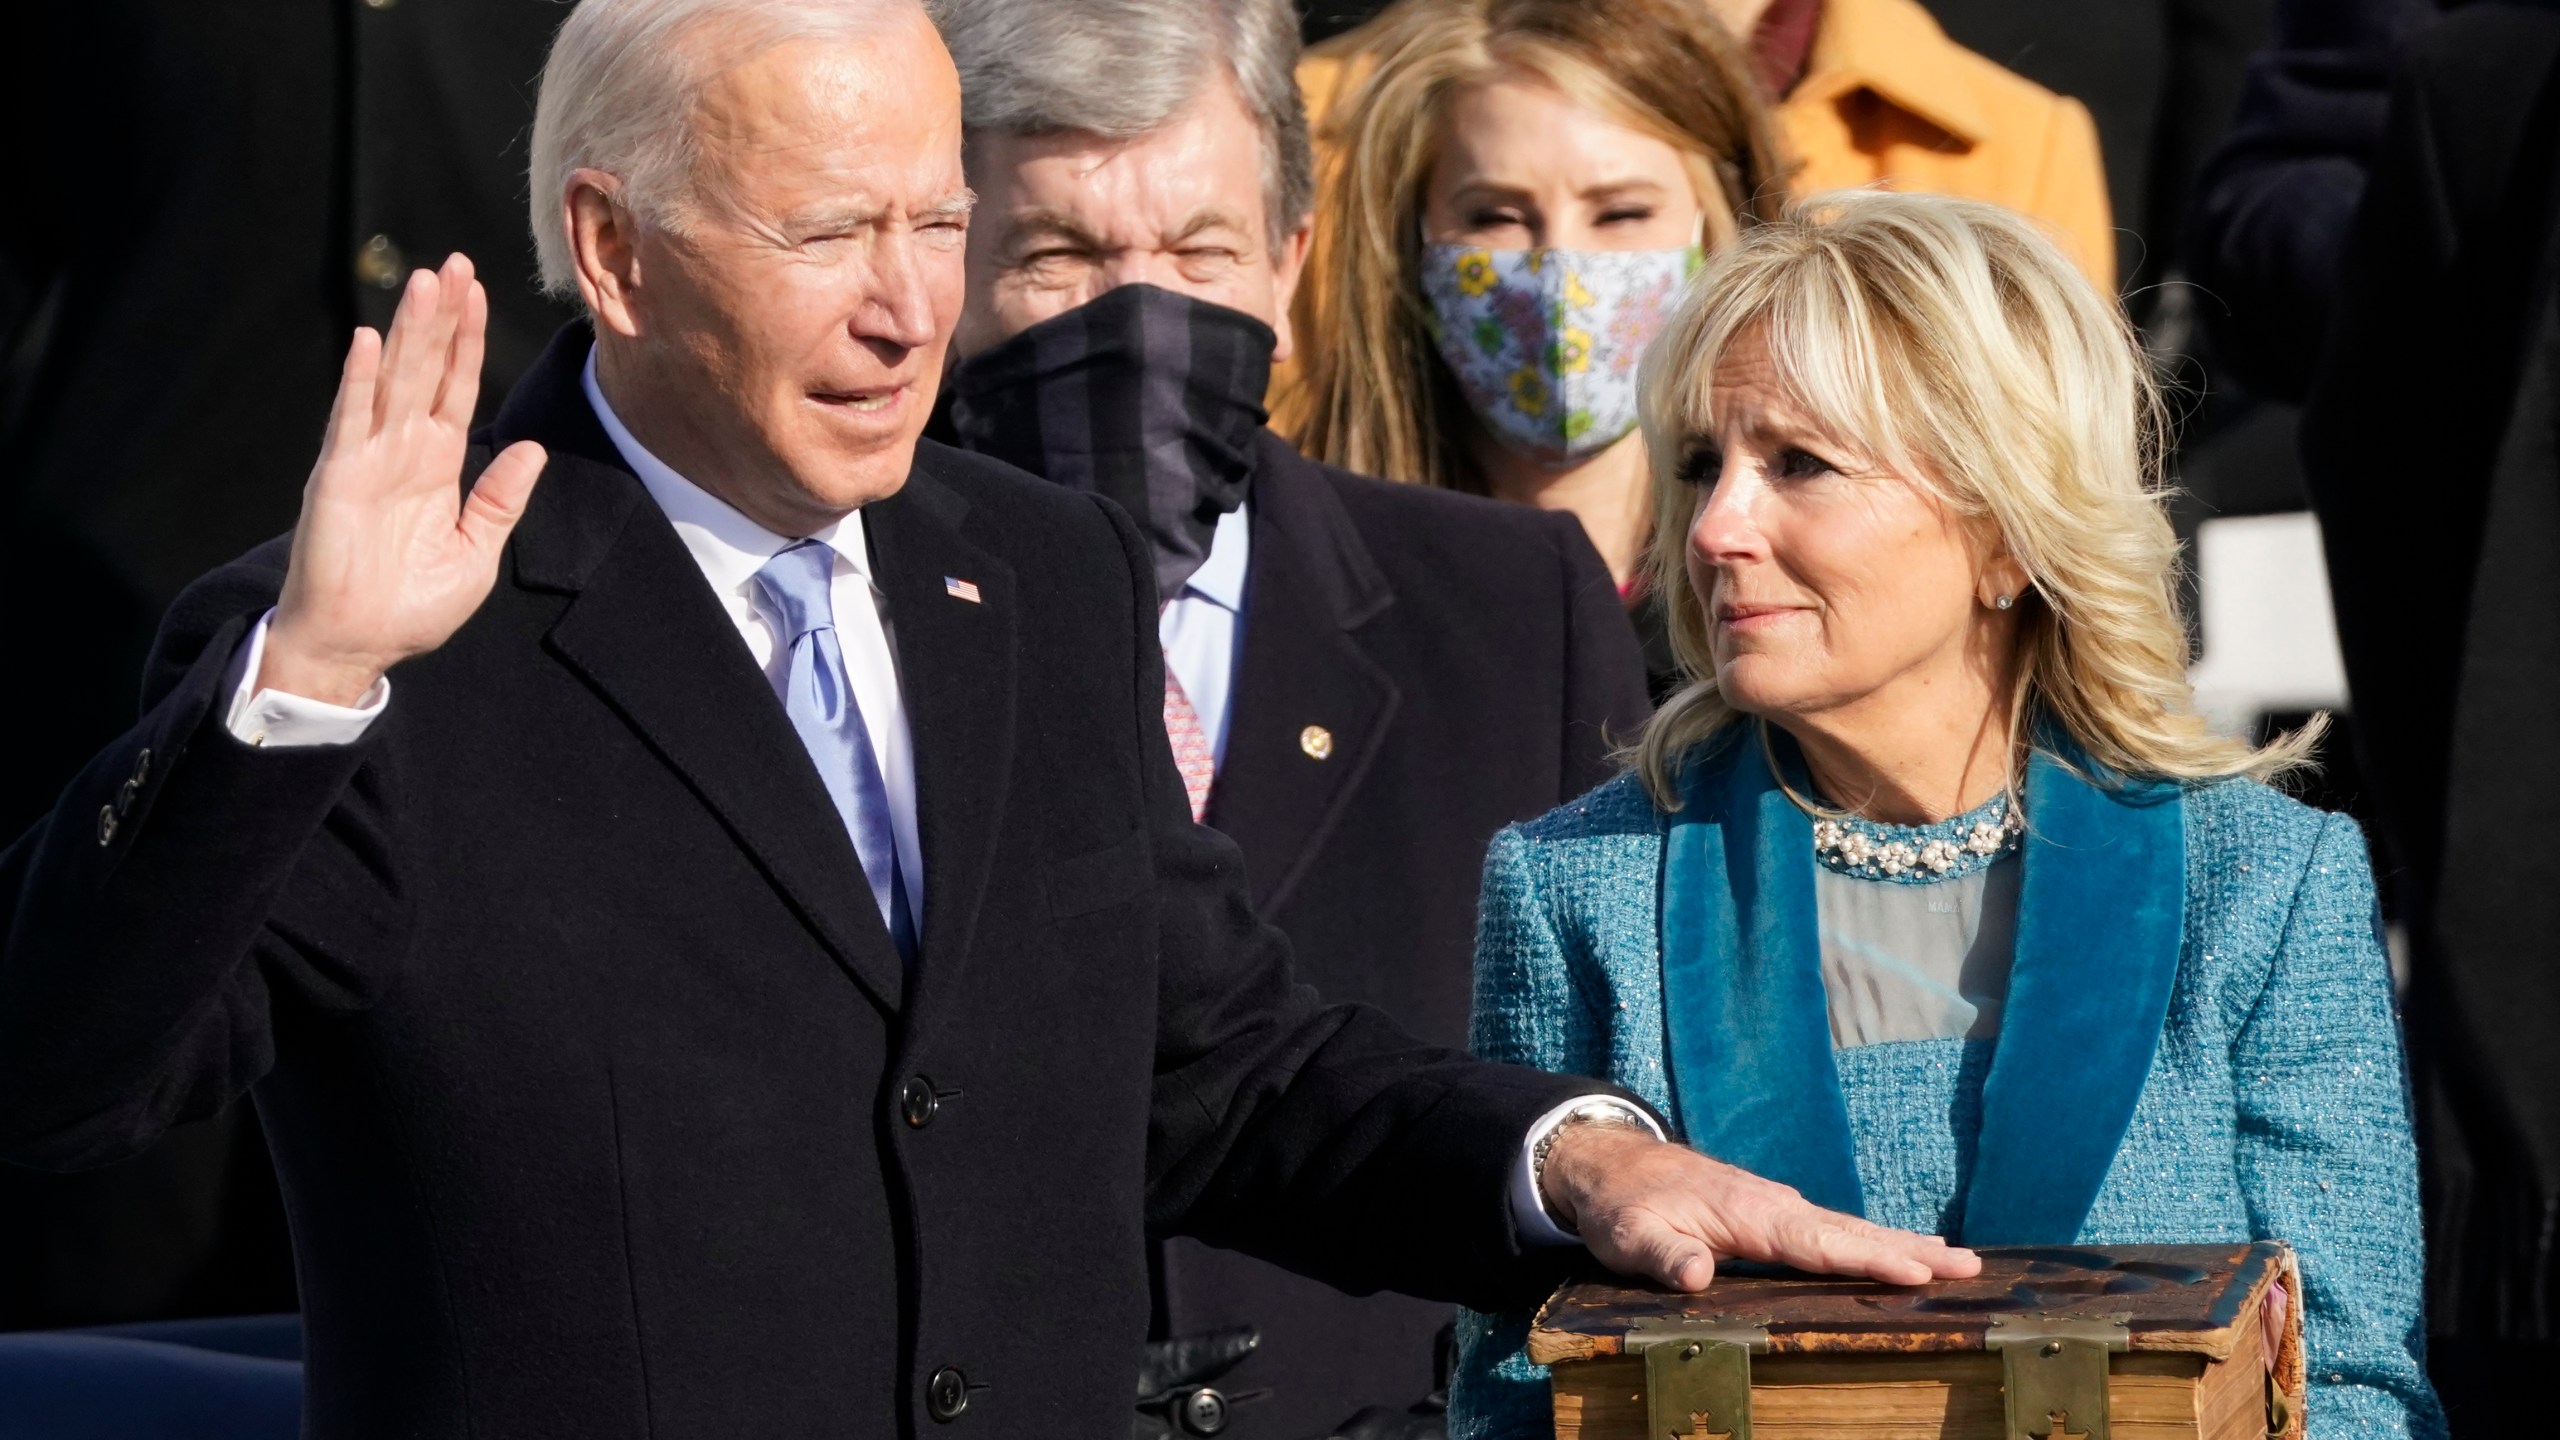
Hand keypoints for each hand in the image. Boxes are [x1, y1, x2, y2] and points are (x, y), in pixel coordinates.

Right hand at [261, 253, 547, 704]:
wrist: (359, 645)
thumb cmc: (411, 606)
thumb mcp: (477, 552)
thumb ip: (501, 499)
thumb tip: (530, 447)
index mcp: (437, 466)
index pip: (456, 388)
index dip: (468, 341)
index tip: (480, 292)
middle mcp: (402, 451)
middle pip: (427, 369)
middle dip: (443, 317)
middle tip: (458, 262)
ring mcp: (368, 459)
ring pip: (394, 380)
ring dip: (409, 331)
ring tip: (426, 281)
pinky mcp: (337, 478)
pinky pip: (350, 421)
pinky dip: (360, 380)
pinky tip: (371, 340)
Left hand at [1540, 1122, 1979, 1290]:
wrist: (1613, 1165)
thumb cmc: (1623, 1205)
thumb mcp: (1630, 1237)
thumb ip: (1663, 1256)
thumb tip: (1696, 1277)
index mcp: (1749, 1214)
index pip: (1819, 1243)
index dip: (1869, 1259)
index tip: (1920, 1271)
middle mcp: (1774, 1206)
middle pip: (1851, 1233)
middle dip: (1911, 1250)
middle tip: (1970, 1266)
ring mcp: (1777, 1208)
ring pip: (1849, 1229)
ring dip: (1902, 1244)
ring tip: (1958, 1260)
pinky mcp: (1774, 1216)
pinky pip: (1833, 1231)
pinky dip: (1872, 1241)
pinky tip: (1900, 1253)